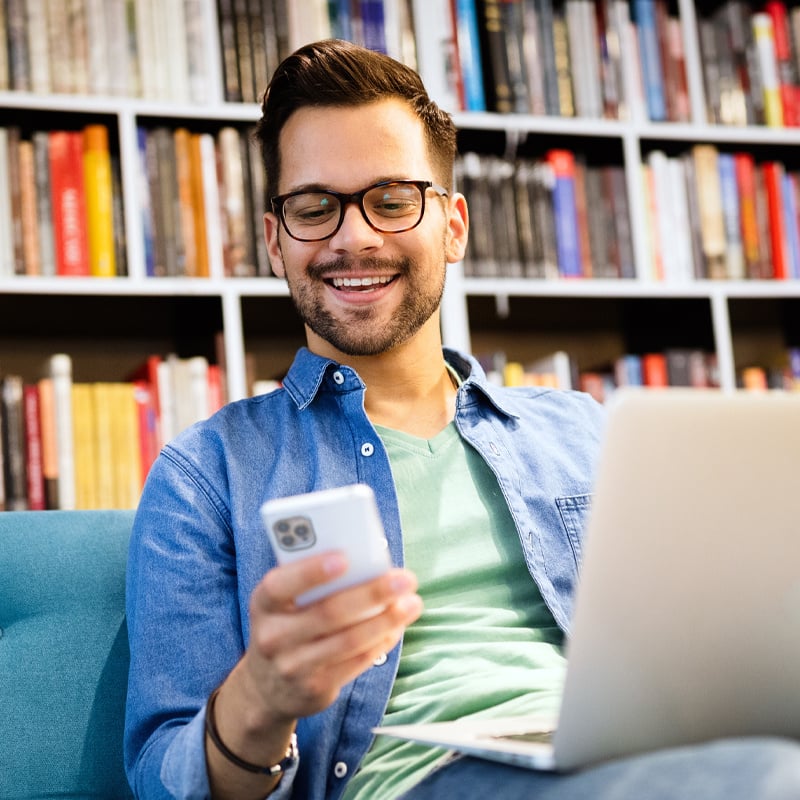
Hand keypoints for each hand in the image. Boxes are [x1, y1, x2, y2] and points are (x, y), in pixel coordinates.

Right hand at [243, 552, 421, 724]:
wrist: (267, 687)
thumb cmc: (287, 625)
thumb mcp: (284, 603)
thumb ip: (312, 583)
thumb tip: (368, 563)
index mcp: (264, 603)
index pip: (281, 585)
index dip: (311, 571)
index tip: (345, 558)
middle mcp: (273, 636)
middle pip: (329, 612)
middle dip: (372, 593)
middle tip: (405, 579)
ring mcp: (293, 666)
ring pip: (350, 640)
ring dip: (387, 620)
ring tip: (412, 603)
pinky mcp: (316, 689)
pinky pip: (357, 661)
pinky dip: (382, 641)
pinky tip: (397, 626)